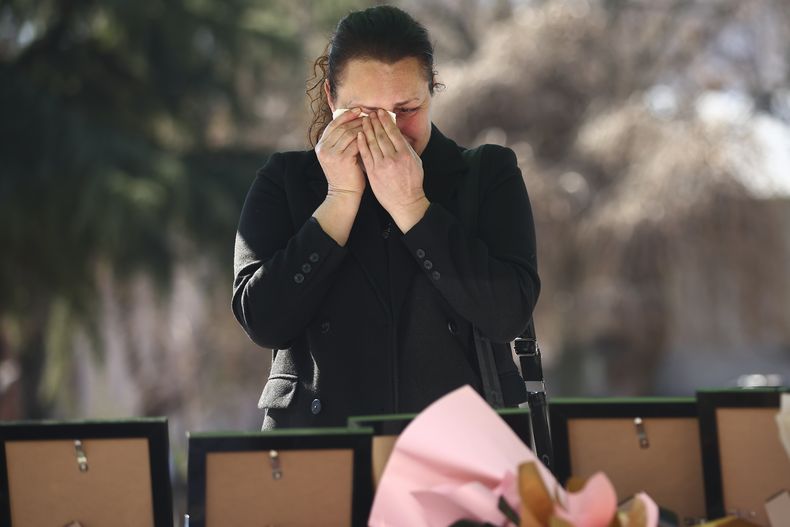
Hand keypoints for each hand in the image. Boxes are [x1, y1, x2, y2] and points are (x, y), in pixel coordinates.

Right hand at [316, 107, 365, 196]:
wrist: (344, 194)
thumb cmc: (346, 175)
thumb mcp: (339, 156)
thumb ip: (342, 142)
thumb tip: (355, 122)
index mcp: (321, 146)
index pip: (333, 125)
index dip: (346, 115)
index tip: (358, 110)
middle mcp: (323, 148)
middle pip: (341, 127)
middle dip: (356, 119)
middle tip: (369, 114)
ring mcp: (331, 154)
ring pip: (349, 133)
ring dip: (362, 126)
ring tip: (372, 122)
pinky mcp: (341, 159)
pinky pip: (355, 142)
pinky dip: (364, 137)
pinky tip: (373, 134)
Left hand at [357, 109, 429, 231]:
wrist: (405, 203)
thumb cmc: (412, 182)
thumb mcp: (416, 162)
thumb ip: (406, 147)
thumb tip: (397, 133)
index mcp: (405, 154)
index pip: (393, 132)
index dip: (386, 121)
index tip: (381, 112)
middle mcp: (393, 158)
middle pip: (381, 135)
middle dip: (375, 122)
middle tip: (370, 112)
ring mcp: (382, 165)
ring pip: (372, 143)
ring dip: (367, 129)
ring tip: (364, 120)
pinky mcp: (373, 173)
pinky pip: (366, 155)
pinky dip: (362, 143)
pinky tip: (359, 135)